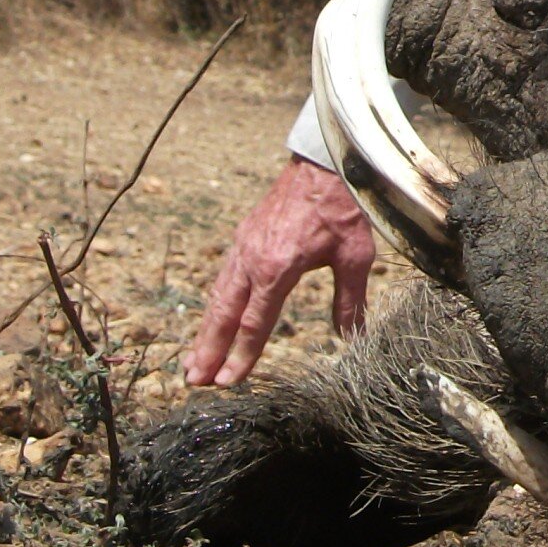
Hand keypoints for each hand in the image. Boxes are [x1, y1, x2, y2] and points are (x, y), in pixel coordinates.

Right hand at [185, 156, 377, 386]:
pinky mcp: (243, 238)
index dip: (240, 355)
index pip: (254, 322)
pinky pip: (223, 278)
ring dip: (204, 332)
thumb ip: (349, 300)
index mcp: (278, 267)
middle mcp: (253, 259)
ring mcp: (243, 247)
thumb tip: (350, 338)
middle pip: (224, 314)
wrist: (324, 164)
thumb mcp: (355, 256)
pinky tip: (210, 323)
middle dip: (208, 351)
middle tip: (194, 383)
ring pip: (218, 297)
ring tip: (192, 364)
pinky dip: (213, 306)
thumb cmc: (342, 209)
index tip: (227, 382)